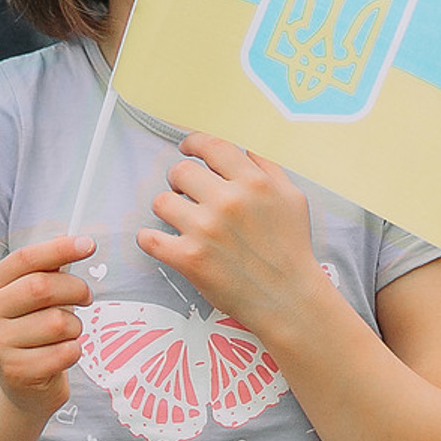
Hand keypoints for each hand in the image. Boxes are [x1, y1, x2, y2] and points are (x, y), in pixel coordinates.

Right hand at [0, 234, 97, 410]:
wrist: (20, 382)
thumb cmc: (33, 329)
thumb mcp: (34, 297)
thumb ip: (49, 269)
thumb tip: (70, 238)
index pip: (25, 258)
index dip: (59, 248)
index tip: (89, 245)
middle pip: (43, 287)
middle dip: (76, 289)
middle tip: (87, 297)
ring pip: (58, 322)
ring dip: (76, 326)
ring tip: (68, 332)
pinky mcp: (15, 372)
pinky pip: (64, 352)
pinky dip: (74, 351)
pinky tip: (63, 353)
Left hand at [138, 136, 328, 331]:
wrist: (288, 298)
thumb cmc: (291, 249)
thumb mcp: (291, 197)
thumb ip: (267, 167)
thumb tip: (243, 147)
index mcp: (253, 182)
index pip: (211, 145)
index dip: (193, 143)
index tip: (187, 148)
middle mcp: (228, 201)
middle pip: (181, 171)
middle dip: (180, 180)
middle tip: (185, 192)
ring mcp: (206, 230)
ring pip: (161, 201)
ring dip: (168, 209)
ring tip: (180, 220)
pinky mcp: (189, 258)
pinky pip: (149, 238)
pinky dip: (150, 239)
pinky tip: (161, 241)